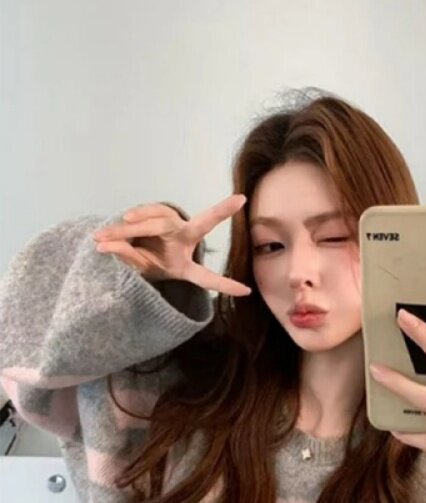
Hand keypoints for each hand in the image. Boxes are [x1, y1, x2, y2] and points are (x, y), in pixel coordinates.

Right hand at [92, 194, 252, 296]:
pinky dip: (129, 220)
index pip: (207, 276)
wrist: (133, 243)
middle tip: (138, 229)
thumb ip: (127, 259)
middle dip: (198, 220)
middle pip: (193, 228)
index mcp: (184, 264)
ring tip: (101, 238)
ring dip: (129, 230)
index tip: (246, 292)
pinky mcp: (163, 211)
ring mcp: (175, 222)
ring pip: (157, 221)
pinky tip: (111, 229)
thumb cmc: (142, 262)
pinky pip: (146, 212)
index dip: (225, 285)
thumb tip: (107, 246)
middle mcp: (186, 239)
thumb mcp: (137, 268)